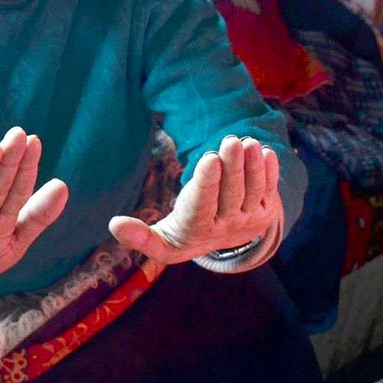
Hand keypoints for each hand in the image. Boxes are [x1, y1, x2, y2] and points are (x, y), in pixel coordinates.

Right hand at [109, 135, 280, 264]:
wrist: (218, 242)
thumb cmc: (182, 233)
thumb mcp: (160, 241)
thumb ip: (139, 235)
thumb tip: (113, 224)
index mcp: (197, 233)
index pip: (202, 206)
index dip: (207, 182)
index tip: (208, 158)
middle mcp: (227, 229)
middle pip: (231, 195)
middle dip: (233, 167)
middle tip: (230, 140)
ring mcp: (249, 220)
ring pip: (253, 190)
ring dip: (252, 166)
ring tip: (247, 142)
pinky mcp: (265, 212)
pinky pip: (269, 189)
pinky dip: (269, 171)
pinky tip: (265, 152)